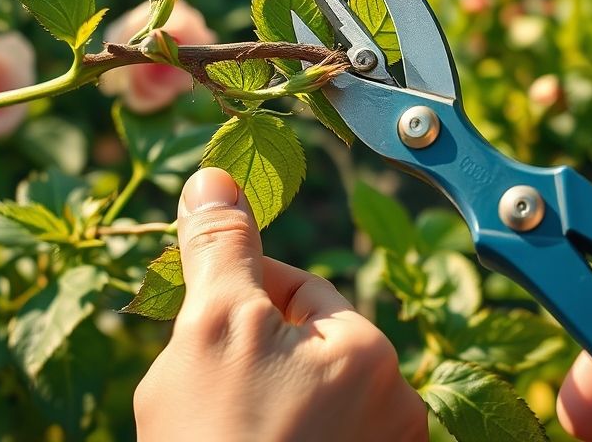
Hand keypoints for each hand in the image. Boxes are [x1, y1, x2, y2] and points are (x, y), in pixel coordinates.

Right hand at [134, 168, 428, 441]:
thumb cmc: (217, 441)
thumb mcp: (211, 327)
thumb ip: (221, 248)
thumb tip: (215, 176)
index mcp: (371, 355)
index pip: (299, 289)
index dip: (239, 291)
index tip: (197, 314)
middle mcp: (394, 409)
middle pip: (300, 347)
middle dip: (245, 350)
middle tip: (197, 382)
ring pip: (298, 397)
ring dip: (249, 394)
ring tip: (209, 421)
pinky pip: (308, 432)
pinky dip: (267, 430)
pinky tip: (228, 437)